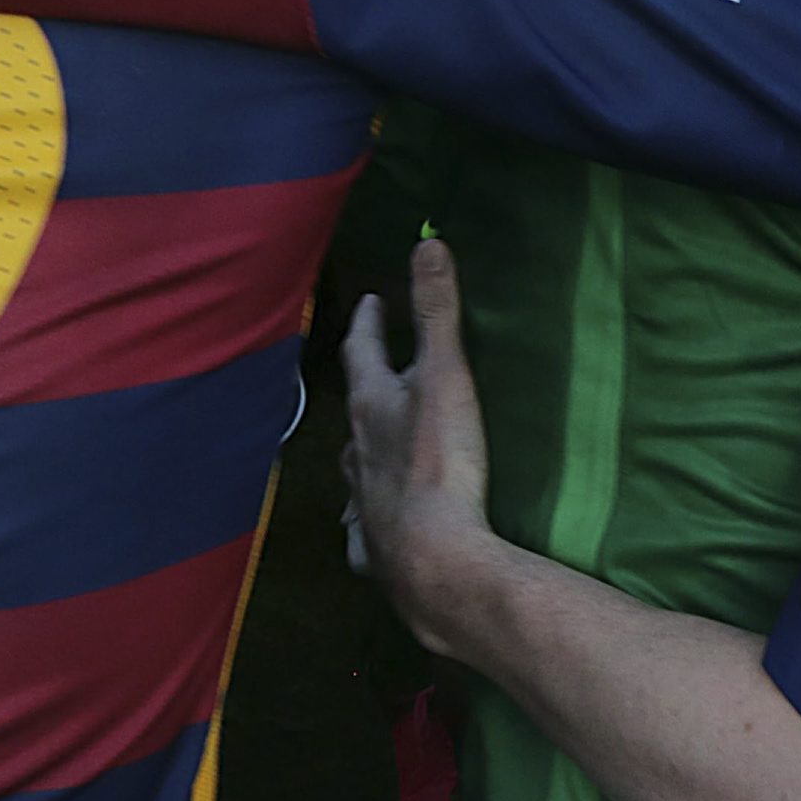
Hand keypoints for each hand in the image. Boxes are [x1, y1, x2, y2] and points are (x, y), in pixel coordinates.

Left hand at [340, 238, 500, 653]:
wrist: (434, 560)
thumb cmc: (441, 463)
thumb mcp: (446, 376)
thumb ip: (438, 310)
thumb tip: (426, 241)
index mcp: (370, 407)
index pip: (362, 353)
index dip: (368, 324)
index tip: (370, 302)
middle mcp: (357, 453)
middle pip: (353, 412)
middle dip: (364, 388)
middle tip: (374, 373)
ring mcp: (362, 505)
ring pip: (354, 470)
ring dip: (362, 454)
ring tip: (370, 448)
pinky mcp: (375, 550)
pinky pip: (362, 531)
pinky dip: (364, 522)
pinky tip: (368, 529)